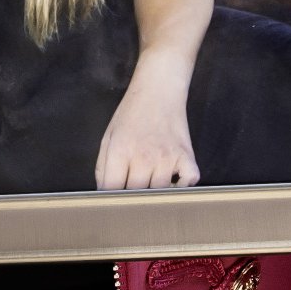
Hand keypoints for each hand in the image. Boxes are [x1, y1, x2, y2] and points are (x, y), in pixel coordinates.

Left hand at [96, 73, 199, 188]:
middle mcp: (145, 157)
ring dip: (155, 192)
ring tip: (151, 182)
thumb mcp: (108, 138)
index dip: (112, 199)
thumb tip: (105, 195)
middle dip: (133, 196)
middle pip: (137, 196)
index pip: (113, 191)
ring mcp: (168, 158)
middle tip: (134, 189)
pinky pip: (187, 185)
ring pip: (160, 194)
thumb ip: (103, 169)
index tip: (115, 198)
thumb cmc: (132, 115)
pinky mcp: (187, 157)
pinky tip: (173, 179)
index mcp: (120, 152)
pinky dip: (181, 187)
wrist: (159, 91)